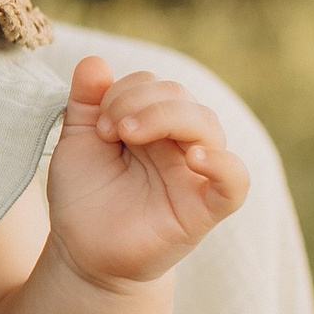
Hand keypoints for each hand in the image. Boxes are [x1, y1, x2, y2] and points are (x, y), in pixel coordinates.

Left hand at [47, 56, 248, 288]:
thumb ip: (86, 102)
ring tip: (128, 133)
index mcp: (153, 125)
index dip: (125, 91)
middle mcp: (180, 144)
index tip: (97, 123)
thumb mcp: (78, 143)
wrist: (83, 254)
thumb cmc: (85, 197)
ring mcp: (195, 174)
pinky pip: (236, 182)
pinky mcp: (205, 208)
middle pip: (183, 98)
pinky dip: (224, 164)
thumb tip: (94, 60)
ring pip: (208, 126)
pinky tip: (196, 157)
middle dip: (141, 101)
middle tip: (109, 129)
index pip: (157, 85)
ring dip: (168, 117)